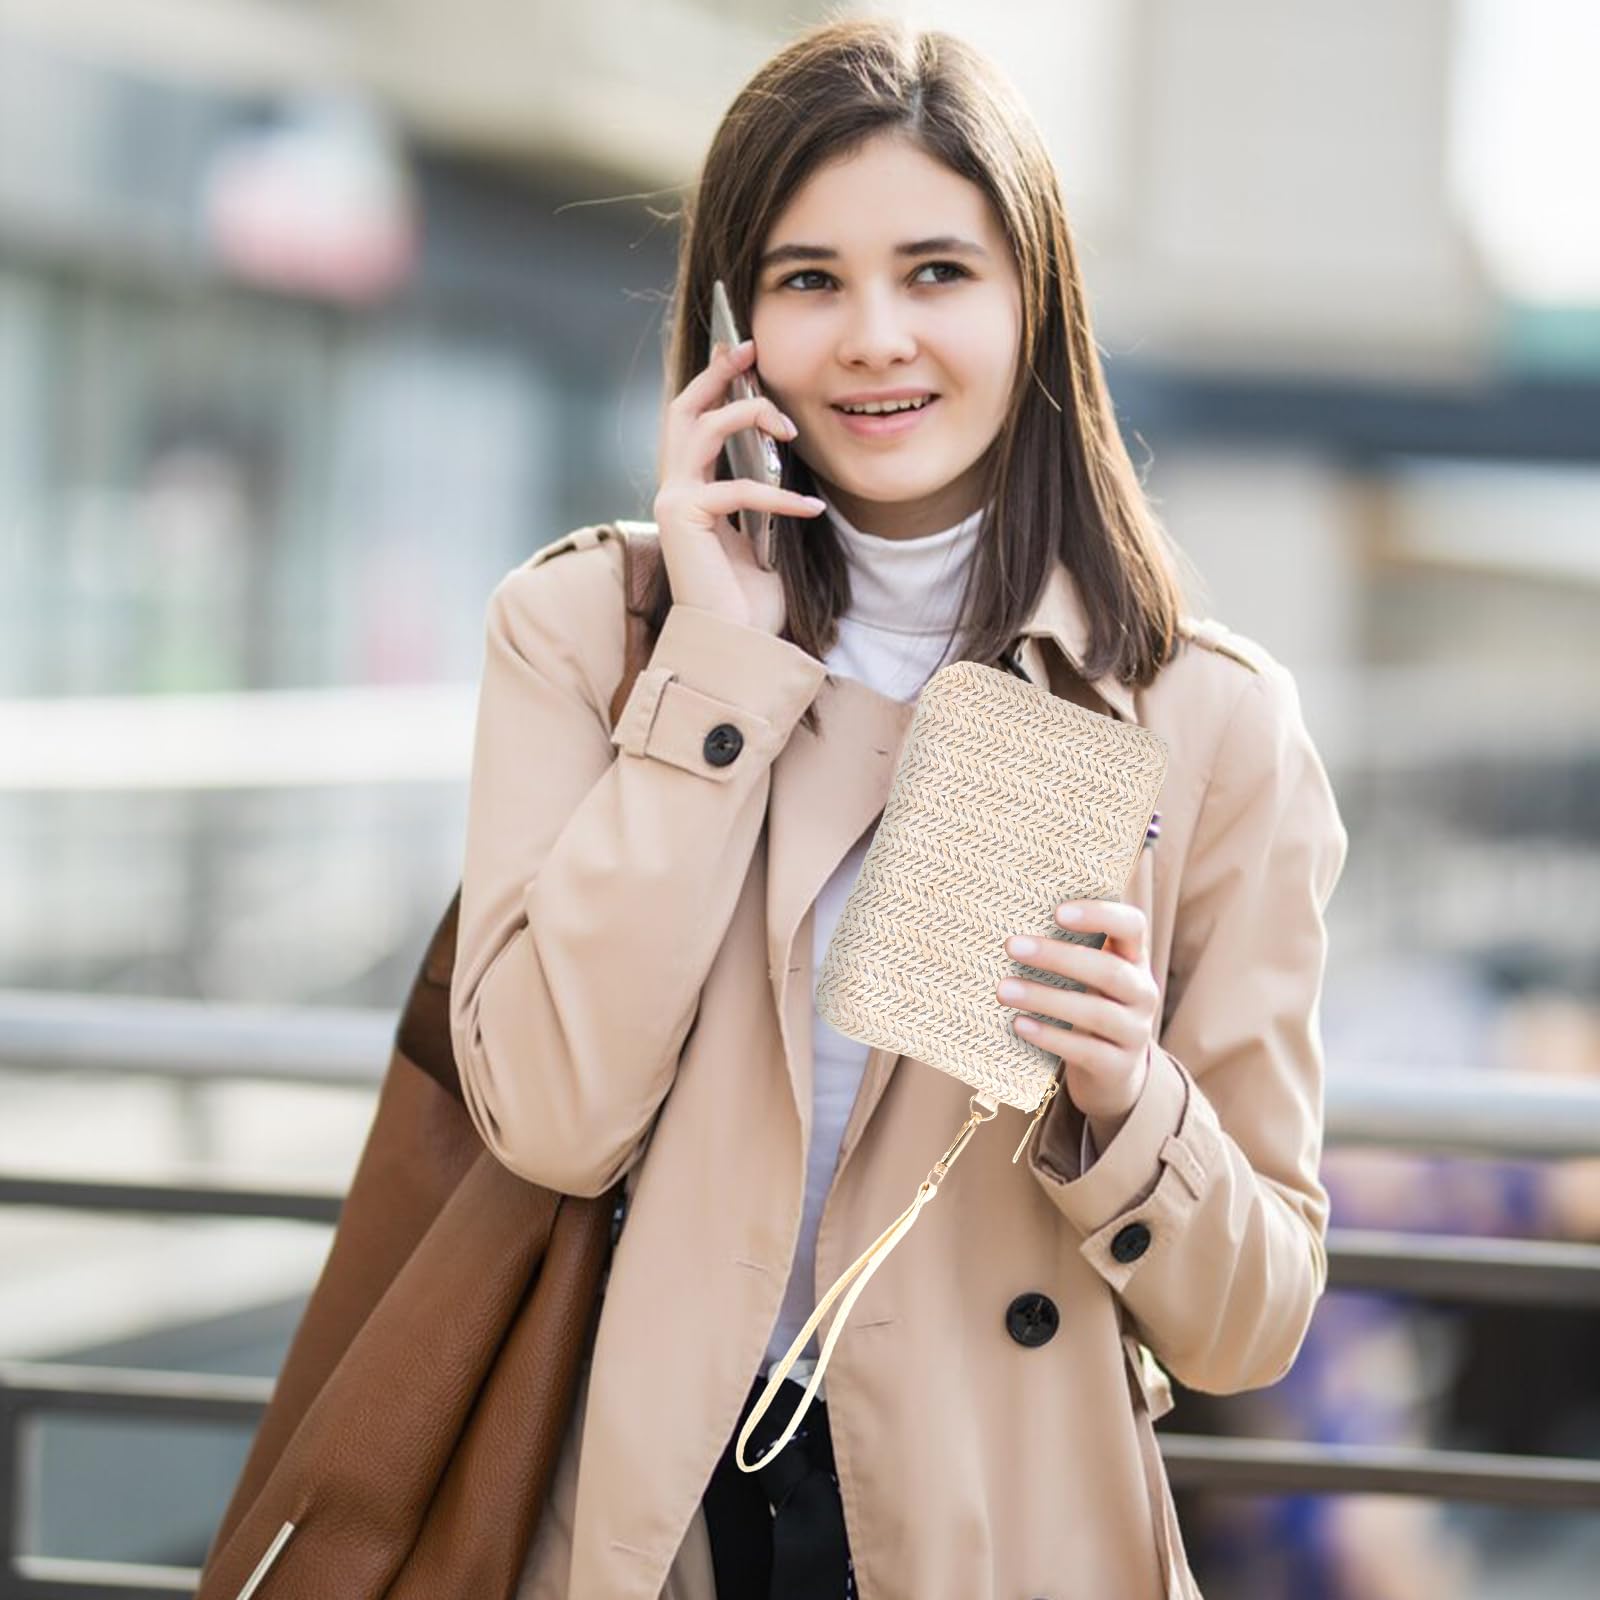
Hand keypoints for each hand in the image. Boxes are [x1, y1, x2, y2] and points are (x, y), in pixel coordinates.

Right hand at [653, 337, 827, 636]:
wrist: (737, 646)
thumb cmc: (750, 601)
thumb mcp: (764, 536)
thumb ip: (763, 495)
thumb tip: (784, 455)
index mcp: (690, 490)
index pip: (694, 423)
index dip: (715, 384)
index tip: (746, 355)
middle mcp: (673, 490)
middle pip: (684, 410)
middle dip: (717, 375)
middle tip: (750, 351)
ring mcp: (673, 502)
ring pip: (702, 430)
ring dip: (748, 418)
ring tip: (791, 431)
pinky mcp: (683, 519)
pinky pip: (737, 489)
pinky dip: (779, 497)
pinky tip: (812, 511)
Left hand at [996, 900, 1158, 1145]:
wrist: (1112, 1070)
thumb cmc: (1088, 1004)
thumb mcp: (1088, 974)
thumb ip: (1069, 947)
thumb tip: (1013, 919)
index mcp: (1134, 959)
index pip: (1132, 926)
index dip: (1100, 915)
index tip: (1058, 912)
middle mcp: (1143, 993)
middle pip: (1109, 971)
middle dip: (1058, 957)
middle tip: (1011, 945)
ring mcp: (1135, 1032)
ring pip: (1096, 1013)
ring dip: (1045, 998)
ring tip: (1003, 990)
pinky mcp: (1118, 1067)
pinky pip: (1085, 1050)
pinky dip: (1050, 1035)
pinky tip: (1019, 1024)